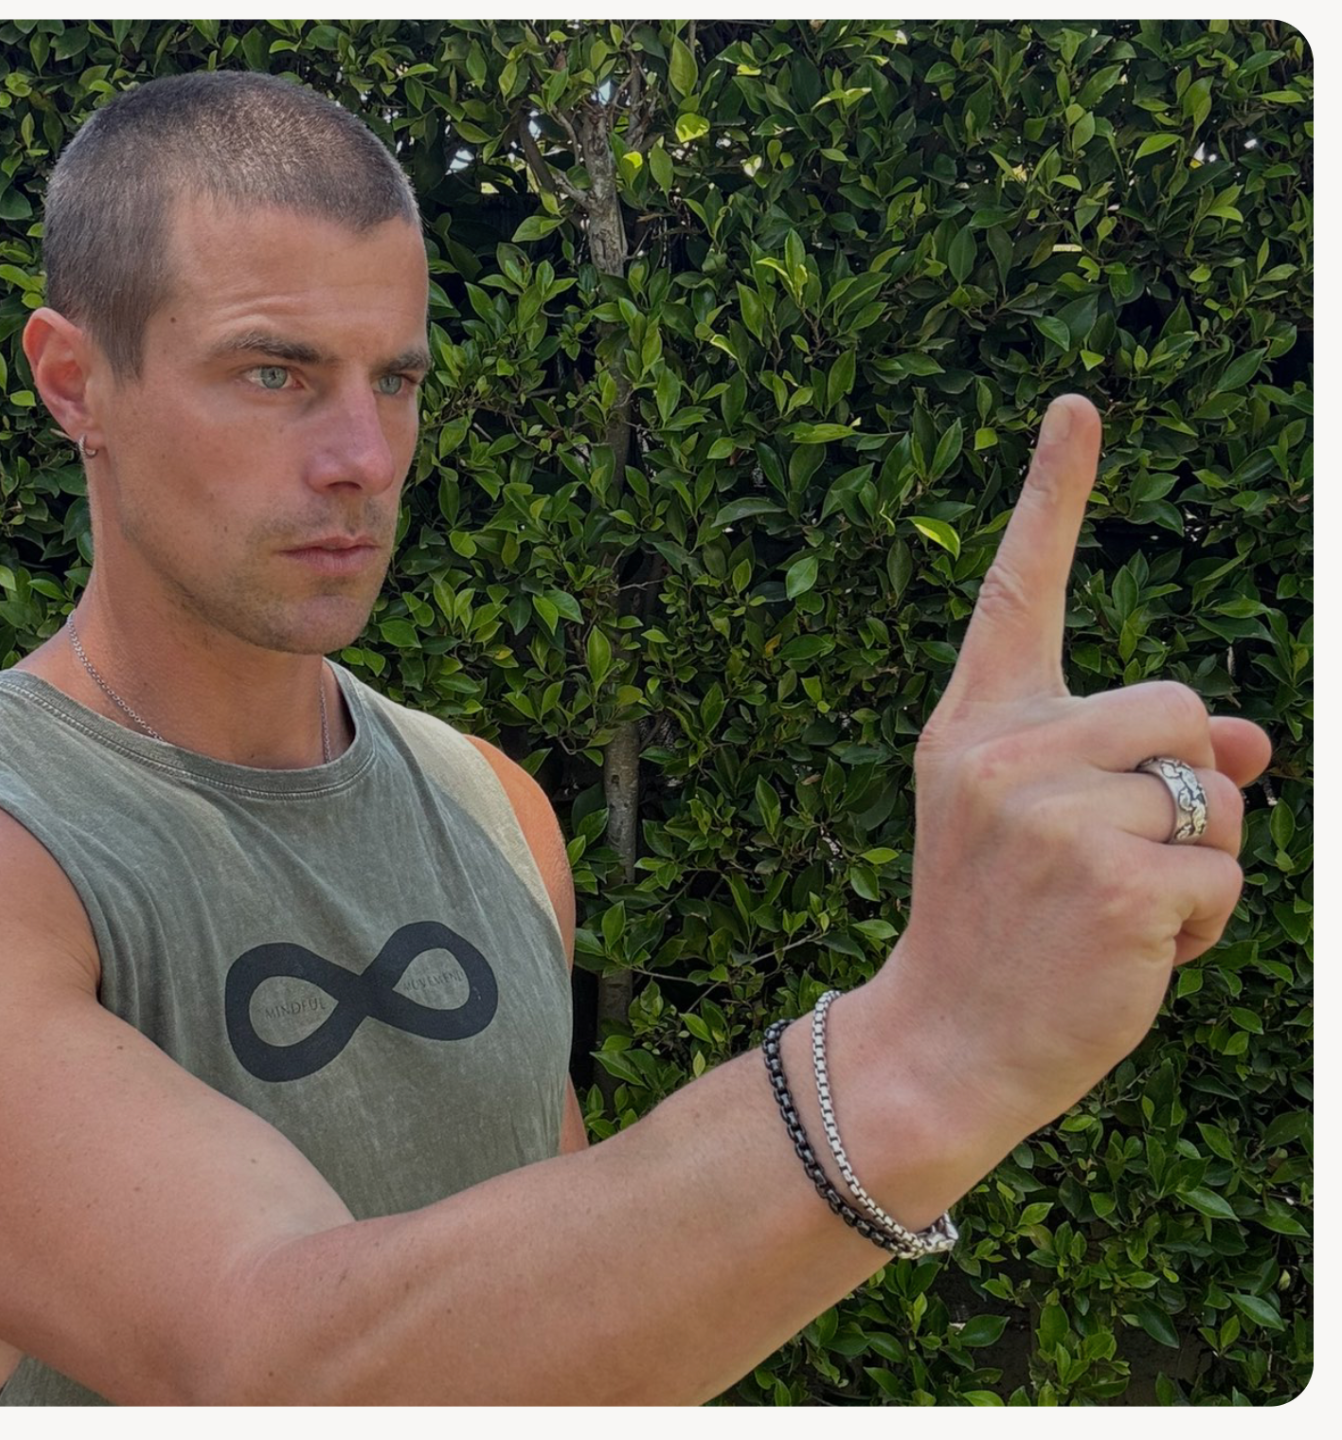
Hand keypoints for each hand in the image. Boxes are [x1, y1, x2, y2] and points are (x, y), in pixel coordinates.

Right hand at [875, 394, 1273, 1142]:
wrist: (945, 1042)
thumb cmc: (996, 928)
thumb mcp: (1037, 826)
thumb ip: (1125, 762)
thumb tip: (1255, 743)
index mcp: (974, 727)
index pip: (1017, 590)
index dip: (1052, 493)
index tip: (1078, 407)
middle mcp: (1005, 752)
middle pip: (1178, 704)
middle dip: (1185, 783)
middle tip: (1112, 861)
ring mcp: (1057, 814)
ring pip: (1215, 795)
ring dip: (1201, 861)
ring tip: (1114, 915)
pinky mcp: (1121, 880)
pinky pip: (1228, 874)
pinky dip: (1204, 926)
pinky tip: (1134, 956)